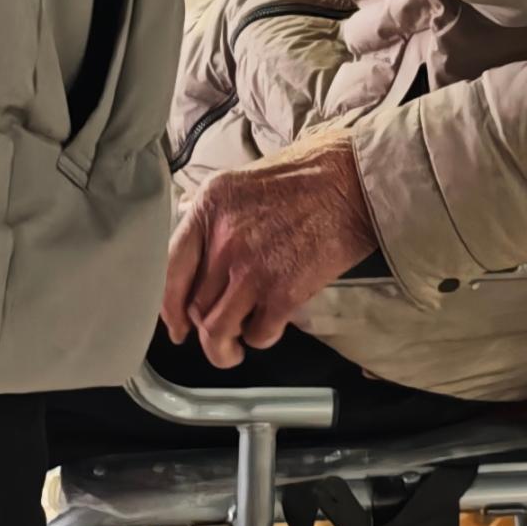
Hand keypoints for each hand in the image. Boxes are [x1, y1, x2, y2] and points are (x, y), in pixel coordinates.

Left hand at [160, 133, 375, 366]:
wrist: (357, 181)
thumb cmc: (311, 175)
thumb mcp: (246, 180)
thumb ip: (217, 212)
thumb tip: (194, 229)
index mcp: (211, 207)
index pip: (170, 268)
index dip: (169, 306)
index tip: (177, 326)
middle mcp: (223, 239)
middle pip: (195, 304)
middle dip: (204, 329)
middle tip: (217, 336)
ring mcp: (251, 268)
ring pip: (218, 329)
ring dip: (224, 348)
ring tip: (235, 350)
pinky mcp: (283, 292)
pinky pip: (258, 333)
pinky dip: (260, 338)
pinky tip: (270, 328)